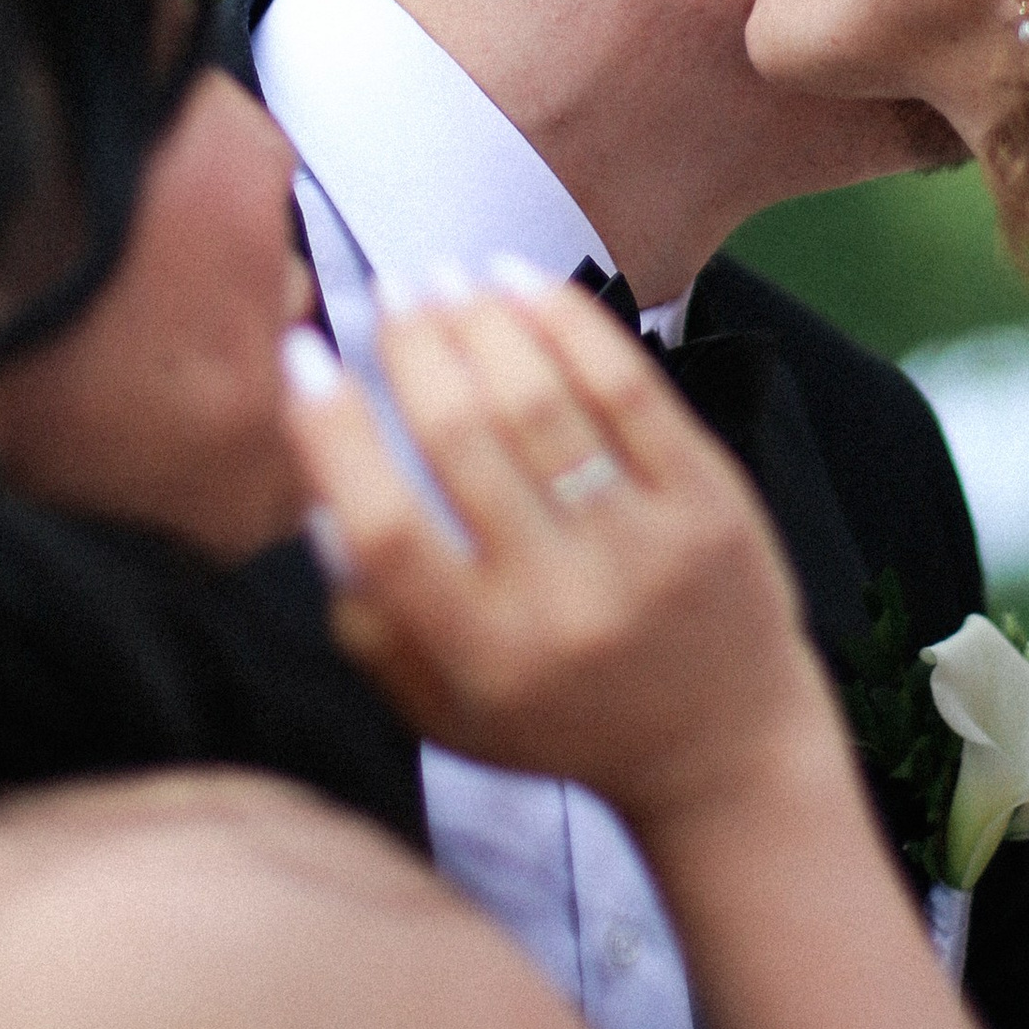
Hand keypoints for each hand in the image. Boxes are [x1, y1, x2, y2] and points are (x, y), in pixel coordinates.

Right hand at [289, 276, 844, 842]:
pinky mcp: (710, 504)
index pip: (385, 531)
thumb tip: (319, 498)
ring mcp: (644, 547)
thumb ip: (372, 623)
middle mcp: (562, 602)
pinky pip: (632, 393)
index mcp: (484, 657)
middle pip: (465, 443)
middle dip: (415, 349)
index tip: (304, 360)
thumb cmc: (564, 720)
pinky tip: (527, 287)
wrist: (725, 749)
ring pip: (545, 405)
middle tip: (389, 294)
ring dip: (485, 324)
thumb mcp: (445, 712)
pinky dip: (571, 328)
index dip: (334, 437)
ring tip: (449, 279)